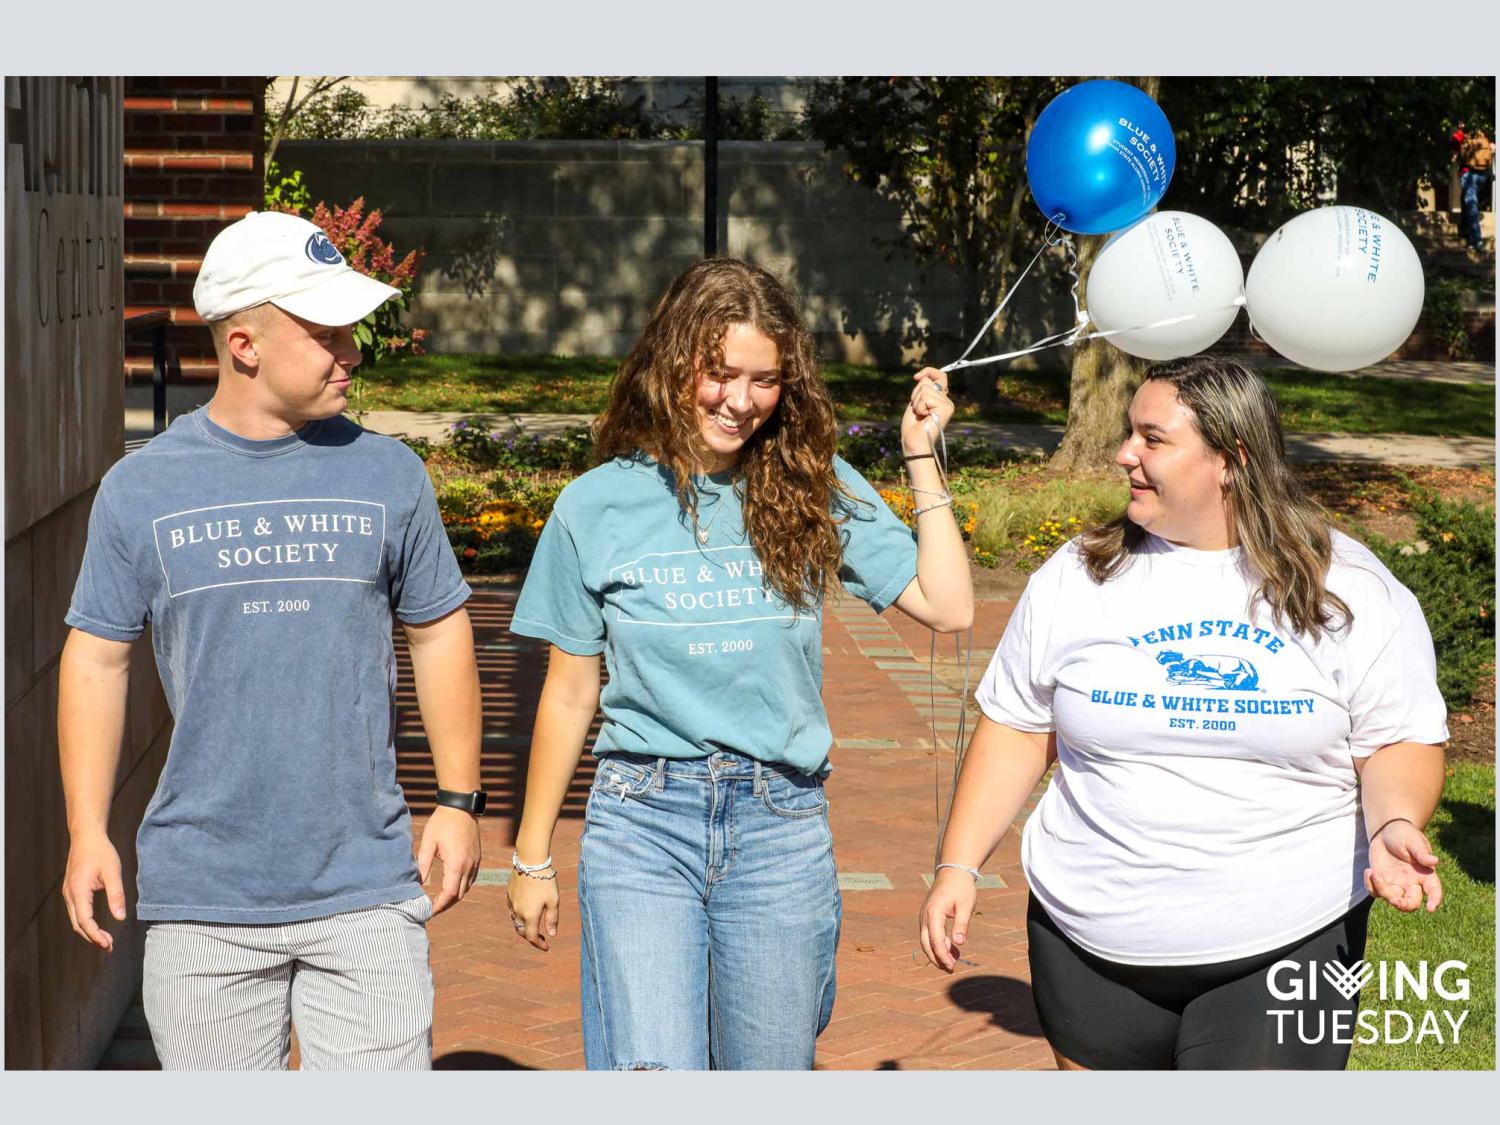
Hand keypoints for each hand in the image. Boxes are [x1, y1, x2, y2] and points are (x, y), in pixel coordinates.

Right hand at [63, 833, 126, 950]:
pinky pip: (76, 912)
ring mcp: (69, 893)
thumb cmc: (101, 852)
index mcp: (78, 891)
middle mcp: (70, 895)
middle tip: (109, 946)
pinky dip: (86, 922)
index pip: (85, 921)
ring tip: (105, 940)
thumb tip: (120, 917)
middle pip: (78, 924)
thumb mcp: (113, 872)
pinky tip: (97, 926)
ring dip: (89, 931)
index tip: (107, 945)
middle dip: (93, 938)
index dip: (95, 935)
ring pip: (75, 919)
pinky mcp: (71, 890)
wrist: (86, 837)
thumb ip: (116, 895)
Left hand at [417, 805, 480, 914]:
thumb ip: (422, 864)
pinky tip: (452, 885)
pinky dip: (462, 886)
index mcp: (456, 864)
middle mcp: (469, 866)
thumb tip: (417, 883)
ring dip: (455, 896)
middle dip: (446, 904)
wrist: (461, 806)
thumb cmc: (442, 823)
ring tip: (440, 899)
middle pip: (460, 895)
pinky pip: (472, 878)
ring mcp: (475, 862)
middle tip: (432, 908)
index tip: (429, 911)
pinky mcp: (477, 857)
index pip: (450, 894)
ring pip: (467, 888)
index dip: (439, 906)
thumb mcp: (428, 843)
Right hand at [506, 863, 559, 951]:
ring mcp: (511, 903)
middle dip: (531, 937)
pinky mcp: (508, 895)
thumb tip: (552, 934)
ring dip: (524, 926)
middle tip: (541, 937)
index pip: (532, 937)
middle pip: (522, 931)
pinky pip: (513, 911)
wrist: (530, 862)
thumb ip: (552, 919)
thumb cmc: (545, 881)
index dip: (539, 944)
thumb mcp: (553, 901)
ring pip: (516, 921)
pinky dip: (519, 916)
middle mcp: (518, 912)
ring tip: (534, 925)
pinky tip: (527, 911)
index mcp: (529, 916)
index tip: (547, 947)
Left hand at [900, 367, 955, 454]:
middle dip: (916, 394)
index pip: (940, 376)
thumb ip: (922, 389)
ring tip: (921, 415)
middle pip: (928, 382)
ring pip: (925, 389)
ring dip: (917, 402)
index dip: (929, 372)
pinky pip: (926, 397)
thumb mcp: (916, 402)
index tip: (916, 377)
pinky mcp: (946, 408)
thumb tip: (923, 377)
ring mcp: (948, 404)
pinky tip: (924, 417)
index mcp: (941, 398)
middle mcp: (947, 400)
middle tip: (918, 411)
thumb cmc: (913, 426)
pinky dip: (919, 407)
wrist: (914, 443)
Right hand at [918, 867, 976, 971]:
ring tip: (953, 961)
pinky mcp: (928, 916)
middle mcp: (925, 915)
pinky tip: (952, 949)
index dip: (943, 955)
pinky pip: (929, 933)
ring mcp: (924, 915)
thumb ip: (961, 925)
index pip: (935, 940)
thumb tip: (958, 943)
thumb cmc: (962, 888)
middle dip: (936, 958)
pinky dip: (938, 943)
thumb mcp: (966, 906)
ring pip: (926, 940)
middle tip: (950, 969)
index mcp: (934, 913)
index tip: (952, 966)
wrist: (953, 871)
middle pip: (926, 943)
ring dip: (937, 952)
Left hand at [1365, 819, 1442, 912]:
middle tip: (1394, 900)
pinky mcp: (1381, 881)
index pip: (1434, 890)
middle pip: (1411, 902)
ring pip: (1392, 898)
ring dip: (1382, 890)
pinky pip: (1375, 892)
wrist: (1386, 832)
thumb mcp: (1413, 841)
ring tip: (1374, 873)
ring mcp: (1396, 884)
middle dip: (1404, 905)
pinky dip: (1370, 886)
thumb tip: (1434, 861)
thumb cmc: (1405, 835)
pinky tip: (1369, 871)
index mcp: (1425, 874)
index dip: (1434, 900)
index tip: (1431, 908)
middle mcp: (1412, 883)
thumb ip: (1421, 853)